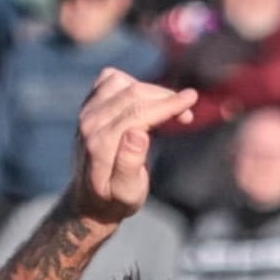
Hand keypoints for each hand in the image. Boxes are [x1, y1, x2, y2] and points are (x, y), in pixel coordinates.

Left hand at [66, 70, 197, 220]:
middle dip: (165, 97)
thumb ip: (130, 164)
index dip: (168, 103)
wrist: (89, 199)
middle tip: (187, 115)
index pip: (138, 111)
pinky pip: (111, 79)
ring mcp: (86, 111)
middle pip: (133, 93)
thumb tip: (138, 133)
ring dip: (150, 90)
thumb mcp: (127, 192)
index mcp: (101, 143)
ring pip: (123, 82)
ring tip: (167, 110)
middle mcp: (90, 122)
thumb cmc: (116, 198)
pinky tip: (143, 103)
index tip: (192, 98)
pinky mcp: (88, 105)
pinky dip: (131, 84)